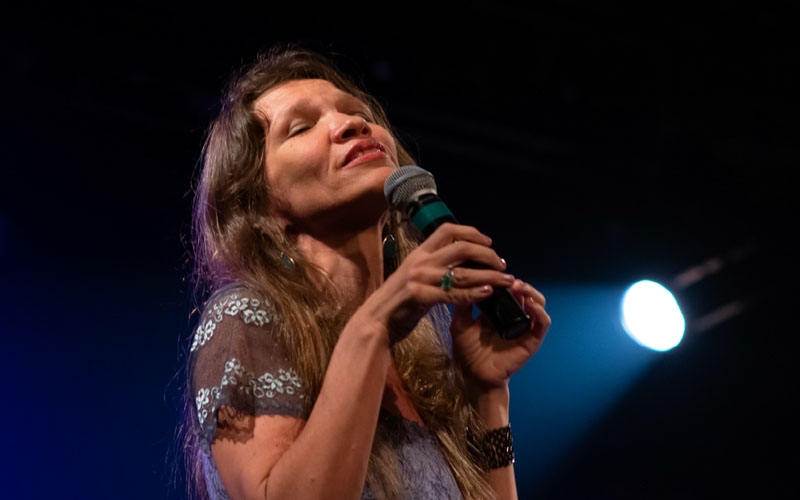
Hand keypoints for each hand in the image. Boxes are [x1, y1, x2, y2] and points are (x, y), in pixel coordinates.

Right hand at [358, 223, 512, 343]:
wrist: (376, 320)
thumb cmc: (398, 301)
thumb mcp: (415, 277)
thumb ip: (434, 268)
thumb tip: (459, 264)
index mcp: (419, 253)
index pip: (447, 230)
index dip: (472, 232)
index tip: (489, 243)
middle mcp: (420, 261)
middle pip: (461, 248)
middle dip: (487, 255)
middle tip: (502, 264)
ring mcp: (419, 278)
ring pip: (462, 272)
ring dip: (489, 275)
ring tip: (506, 280)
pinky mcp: (419, 296)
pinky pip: (452, 293)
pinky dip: (473, 293)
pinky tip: (487, 293)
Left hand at [450, 279, 550, 390]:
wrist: (474, 375)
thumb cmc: (467, 351)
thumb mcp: (460, 323)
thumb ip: (462, 304)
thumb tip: (463, 280)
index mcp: (498, 311)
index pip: (508, 290)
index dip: (505, 280)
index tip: (496, 271)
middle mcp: (514, 316)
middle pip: (525, 293)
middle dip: (519, 283)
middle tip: (509, 279)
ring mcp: (525, 327)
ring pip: (538, 303)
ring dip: (531, 293)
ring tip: (519, 287)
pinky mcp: (533, 340)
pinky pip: (542, 323)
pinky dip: (540, 312)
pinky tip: (530, 305)